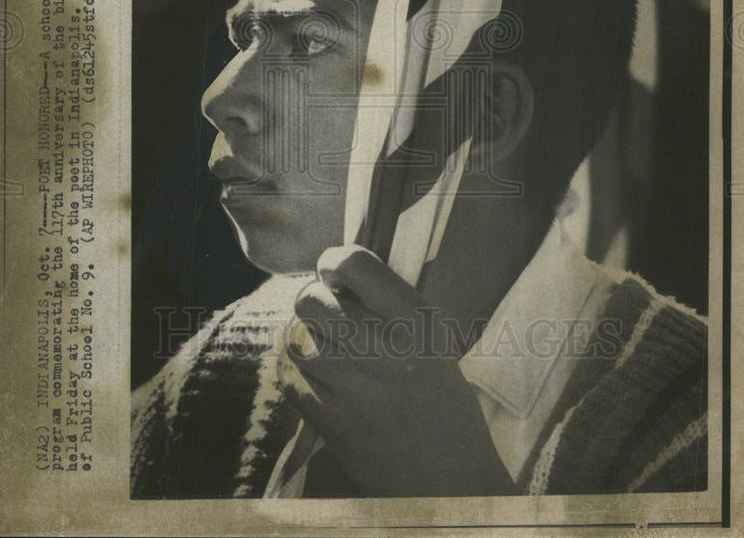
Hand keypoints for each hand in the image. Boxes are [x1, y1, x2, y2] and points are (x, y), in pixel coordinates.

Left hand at [276, 245, 515, 496]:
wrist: (451, 482)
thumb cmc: (443, 405)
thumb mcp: (432, 344)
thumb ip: (388, 309)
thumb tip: (336, 276)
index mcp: (416, 323)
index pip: (354, 263)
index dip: (332, 261)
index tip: (332, 271)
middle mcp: (385, 350)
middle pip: (312, 299)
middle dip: (312, 301)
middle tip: (326, 315)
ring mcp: (356, 389)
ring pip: (297, 339)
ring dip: (305, 341)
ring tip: (327, 353)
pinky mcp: (333, 425)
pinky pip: (292, 380)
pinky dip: (298, 377)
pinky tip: (320, 384)